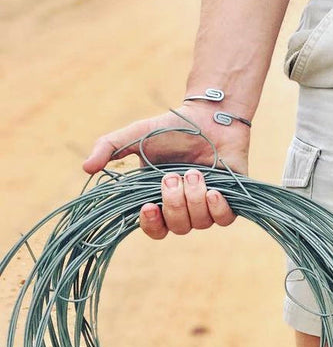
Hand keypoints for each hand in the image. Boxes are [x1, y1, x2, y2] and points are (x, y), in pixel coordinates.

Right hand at [83, 102, 246, 238]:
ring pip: (200, 223)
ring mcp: (207, 206)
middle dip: (174, 203)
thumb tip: (86, 168)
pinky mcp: (231, 201)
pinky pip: (224, 220)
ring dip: (194, 198)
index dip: (151, 225)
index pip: (154, 229)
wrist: (210, 117)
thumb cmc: (171, 128)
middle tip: (173, 176)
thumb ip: (110, 148)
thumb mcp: (135, 136)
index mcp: (159, 199)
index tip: (149, 207)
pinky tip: (214, 191)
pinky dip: (218, 208)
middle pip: (177, 227)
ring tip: (195, 173)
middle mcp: (184, 208)